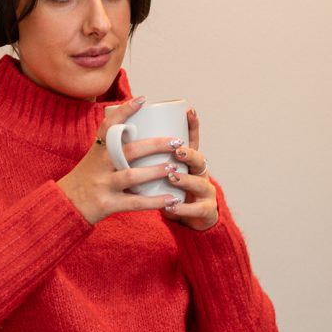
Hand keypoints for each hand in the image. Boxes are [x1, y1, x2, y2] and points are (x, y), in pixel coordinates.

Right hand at [56, 96, 182, 223]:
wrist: (64, 207)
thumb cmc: (85, 180)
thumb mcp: (94, 159)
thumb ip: (113, 148)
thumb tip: (137, 130)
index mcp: (97, 151)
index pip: (108, 126)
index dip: (125, 111)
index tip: (142, 99)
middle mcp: (99, 165)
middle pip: (128, 151)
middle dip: (155, 145)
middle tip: (177, 141)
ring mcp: (103, 185)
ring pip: (131, 176)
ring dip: (155, 171)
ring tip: (174, 168)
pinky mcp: (108, 204)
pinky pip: (134, 203)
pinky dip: (154, 202)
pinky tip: (172, 200)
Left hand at [161, 107, 218, 231]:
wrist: (193, 220)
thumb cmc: (173, 192)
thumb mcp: (163, 173)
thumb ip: (150, 156)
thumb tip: (126, 131)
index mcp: (189, 161)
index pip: (193, 140)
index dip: (193, 126)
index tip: (188, 111)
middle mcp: (200, 173)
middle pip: (199, 159)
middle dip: (188, 153)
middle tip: (175, 149)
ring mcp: (205, 192)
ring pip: (198, 183)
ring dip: (185, 179)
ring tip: (172, 176)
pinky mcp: (205, 211)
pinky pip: (196, 209)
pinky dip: (183, 208)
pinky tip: (171, 205)